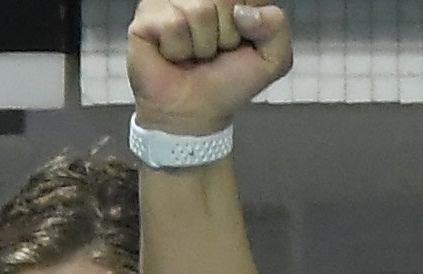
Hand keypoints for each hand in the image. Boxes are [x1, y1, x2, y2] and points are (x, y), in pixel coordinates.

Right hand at [122, 0, 290, 132]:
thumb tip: (243, 12)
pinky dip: (177, 49)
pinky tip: (173, 55)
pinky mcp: (146, 18)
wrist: (191, 114)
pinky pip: (173, 24)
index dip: (247, 21)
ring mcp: (171, 2)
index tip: (239, 41)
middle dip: (224, 35)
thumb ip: (276, 26)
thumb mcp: (272, 60)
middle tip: (213, 52)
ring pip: (199, 10)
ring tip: (193, 55)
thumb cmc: (226, 85)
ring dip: (201, 45)